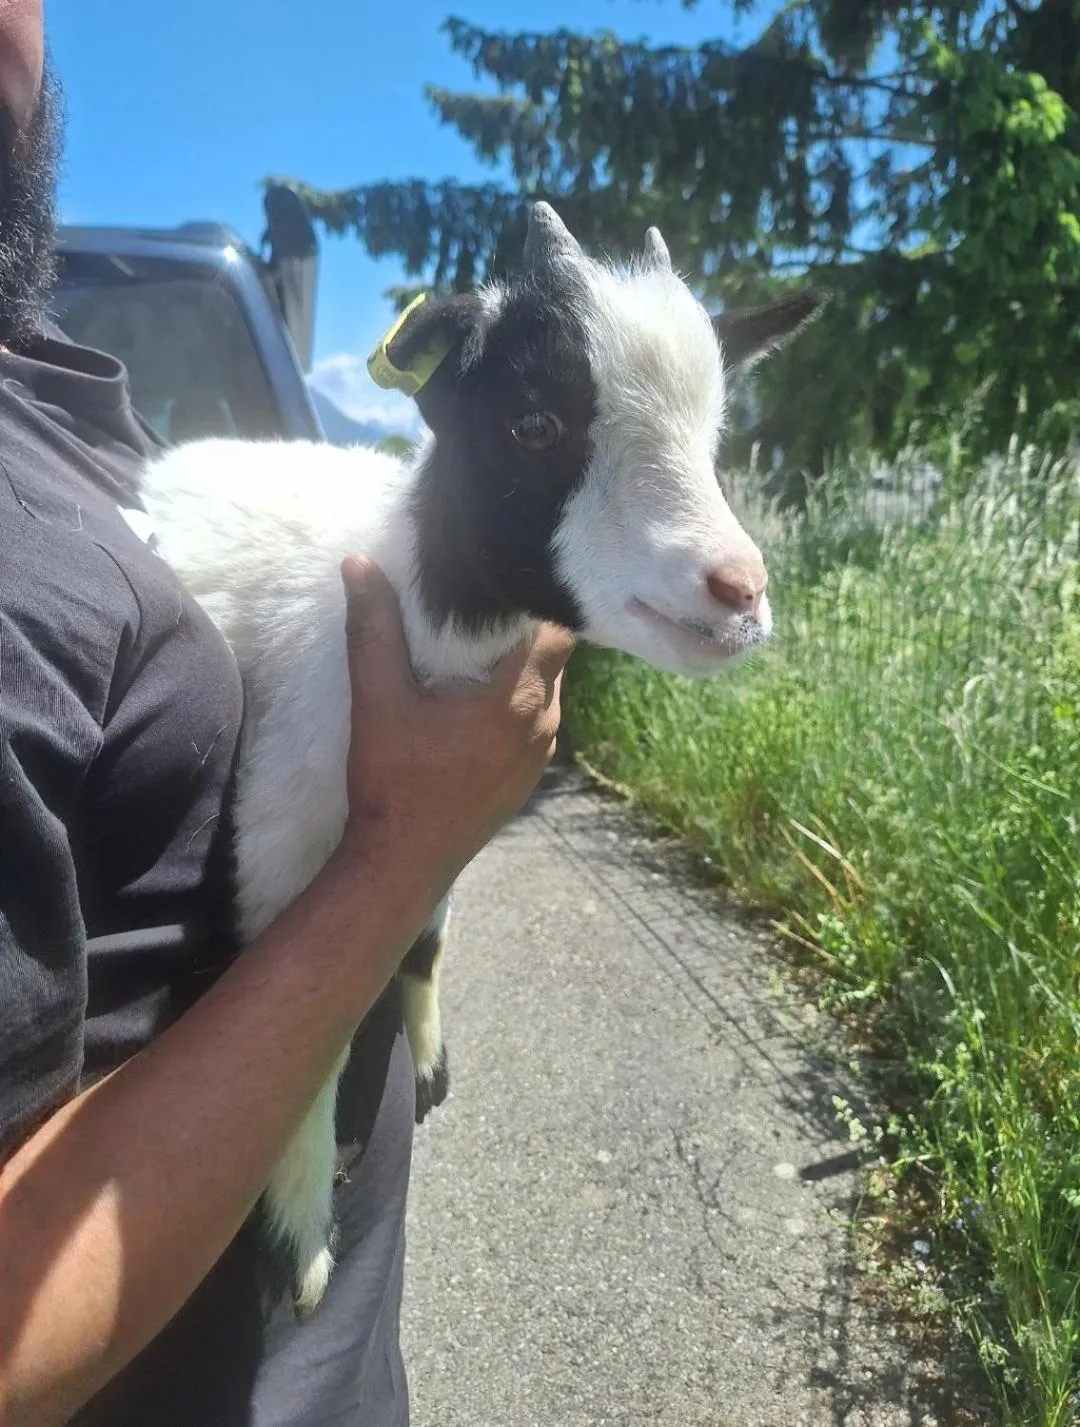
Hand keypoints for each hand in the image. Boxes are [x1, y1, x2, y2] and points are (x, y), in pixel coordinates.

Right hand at [332, 555, 573, 913]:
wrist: (402, 864)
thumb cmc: (392, 783)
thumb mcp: (378, 699)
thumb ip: (374, 628)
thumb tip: (360, 564)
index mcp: (517, 699)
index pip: (556, 627)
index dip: (534, 598)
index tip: (500, 580)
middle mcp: (544, 723)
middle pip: (553, 653)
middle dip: (522, 627)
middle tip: (481, 605)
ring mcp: (540, 753)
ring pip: (546, 686)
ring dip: (517, 665)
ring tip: (474, 646)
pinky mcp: (528, 774)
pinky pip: (535, 718)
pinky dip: (514, 699)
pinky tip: (473, 698)